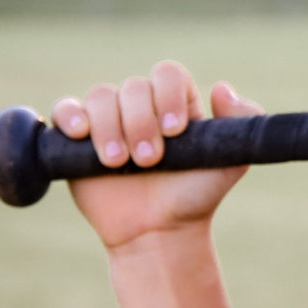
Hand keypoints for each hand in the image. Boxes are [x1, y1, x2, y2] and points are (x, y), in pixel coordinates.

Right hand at [49, 61, 261, 249]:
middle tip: (149, 160)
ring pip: (101, 96)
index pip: (168, 74)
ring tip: (118, 163)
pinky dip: (70, 116)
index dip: (168, 96)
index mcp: (175, 103)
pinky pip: (65, 110)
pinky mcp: (76, 139)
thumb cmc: (195, 196)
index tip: (174, 131)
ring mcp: (107, 119)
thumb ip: (242, 123)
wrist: (158, 232)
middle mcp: (141, 106)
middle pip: (133, 87)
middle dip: (140, 123)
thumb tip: (221, 88)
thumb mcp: (231, 161)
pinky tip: (80, 133)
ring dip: (109, 127)